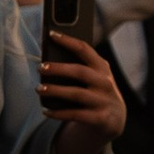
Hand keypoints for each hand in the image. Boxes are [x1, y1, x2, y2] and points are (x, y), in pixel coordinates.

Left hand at [38, 28, 127, 153]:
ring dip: (55, 91)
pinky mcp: (100, 118)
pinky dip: (58, 113)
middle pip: (80, 72)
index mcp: (102, 68)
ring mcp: (103, 101)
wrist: (115, 119)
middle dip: (58, 69)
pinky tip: (46, 111)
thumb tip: (49, 62)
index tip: (51, 34)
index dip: (68, 41)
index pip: (85, 49)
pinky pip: (75, 114)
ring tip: (39, 89)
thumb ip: (78, 68)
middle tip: (40, 68)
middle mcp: (105, 83)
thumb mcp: (93, 77)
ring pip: (76, 94)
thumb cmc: (96, 92)